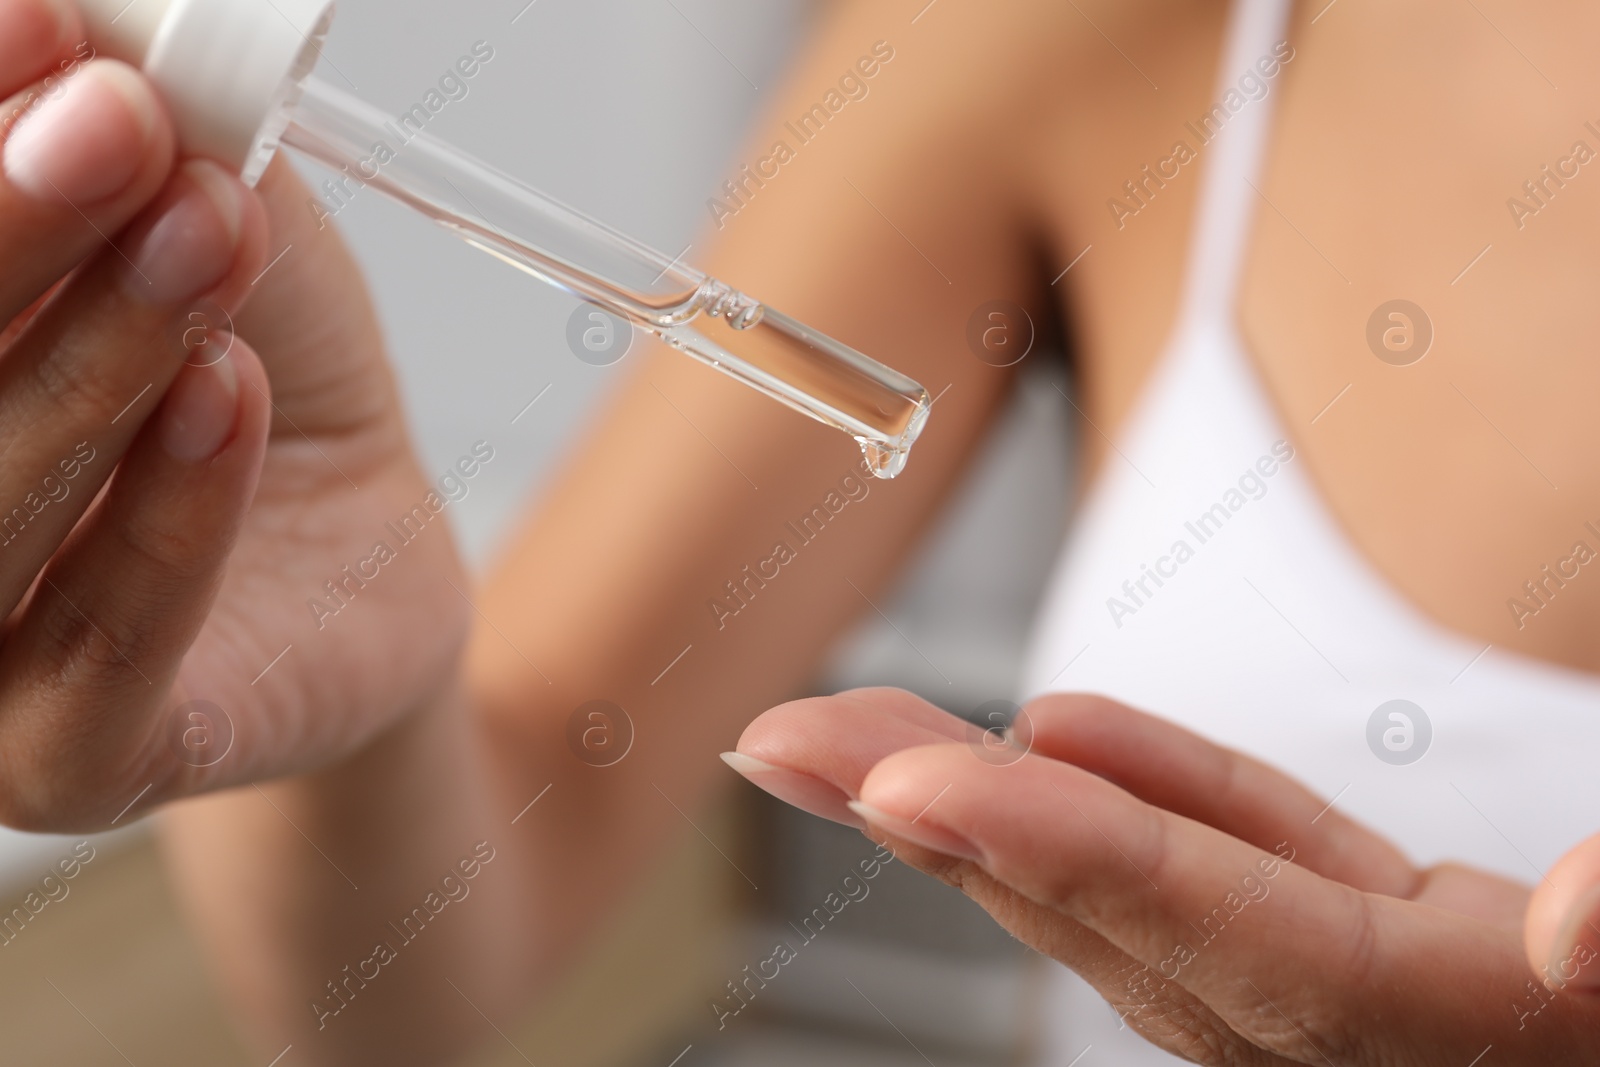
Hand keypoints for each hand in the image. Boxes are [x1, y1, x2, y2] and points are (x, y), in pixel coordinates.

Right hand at [0, 0, 466, 830]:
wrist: (364, 560)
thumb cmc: (259, 387)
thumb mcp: (210, 227)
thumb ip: (146, 145)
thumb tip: (63, 21)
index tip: (46, 35)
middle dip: (8, 234)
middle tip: (117, 119)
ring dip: (100, 356)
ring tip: (209, 231)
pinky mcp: (69, 761)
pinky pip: (106, 646)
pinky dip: (173, 510)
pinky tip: (229, 392)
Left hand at [727, 688, 1599, 1062]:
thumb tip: (1587, 927)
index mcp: (1461, 1029)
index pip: (1235, 936)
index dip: (1068, 856)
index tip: (908, 793)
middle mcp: (1372, 1029)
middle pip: (1122, 917)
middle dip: (944, 820)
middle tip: (782, 744)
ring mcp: (1357, 987)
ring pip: (1139, 891)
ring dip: (989, 802)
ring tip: (849, 735)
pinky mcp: (1373, 941)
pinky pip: (1228, 873)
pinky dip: (1131, 800)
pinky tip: (1046, 740)